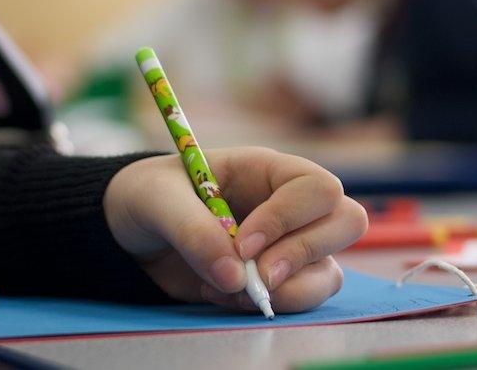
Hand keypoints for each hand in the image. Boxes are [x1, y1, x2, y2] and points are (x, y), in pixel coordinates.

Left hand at [104, 147, 366, 312]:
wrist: (130, 234)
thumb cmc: (147, 197)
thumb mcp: (156, 200)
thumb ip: (192, 229)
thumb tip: (235, 275)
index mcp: (268, 170)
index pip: (316, 188)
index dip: (288, 218)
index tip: (241, 243)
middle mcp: (290, 206)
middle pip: (346, 222)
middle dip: (304, 253)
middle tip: (256, 274)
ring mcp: (289, 244)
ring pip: (330, 269)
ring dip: (287, 289)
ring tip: (229, 290)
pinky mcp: (278, 279)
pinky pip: (305, 298)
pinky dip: (271, 306)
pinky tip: (225, 296)